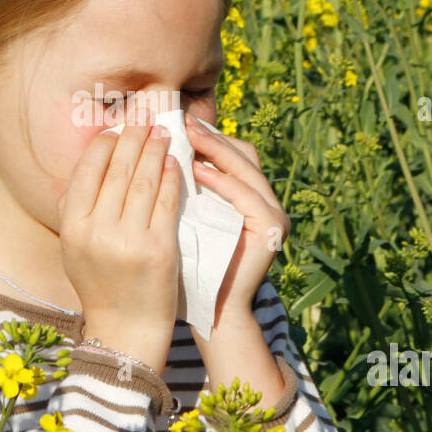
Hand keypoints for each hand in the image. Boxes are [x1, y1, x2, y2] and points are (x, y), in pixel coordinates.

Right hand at [58, 104, 183, 343]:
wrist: (126, 329)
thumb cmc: (101, 284)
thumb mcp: (75, 248)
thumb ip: (76, 209)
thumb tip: (91, 161)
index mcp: (72, 228)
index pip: (88, 171)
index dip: (104, 144)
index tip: (117, 129)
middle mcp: (96, 232)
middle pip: (117, 170)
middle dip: (133, 137)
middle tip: (145, 117)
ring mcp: (128, 240)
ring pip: (143, 180)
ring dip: (154, 150)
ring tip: (163, 132)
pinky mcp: (159, 248)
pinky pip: (165, 201)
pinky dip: (171, 177)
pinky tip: (175, 162)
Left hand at [184, 113, 290, 322]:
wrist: (209, 309)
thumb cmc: (190, 264)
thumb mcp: (186, 217)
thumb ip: (184, 187)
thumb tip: (156, 145)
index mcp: (249, 197)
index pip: (233, 152)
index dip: (207, 135)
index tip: (176, 122)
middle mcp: (268, 202)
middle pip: (244, 152)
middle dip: (211, 136)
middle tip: (180, 122)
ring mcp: (275, 216)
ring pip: (247, 168)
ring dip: (216, 151)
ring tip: (186, 138)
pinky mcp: (273, 230)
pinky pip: (247, 195)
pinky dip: (223, 180)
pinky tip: (197, 172)